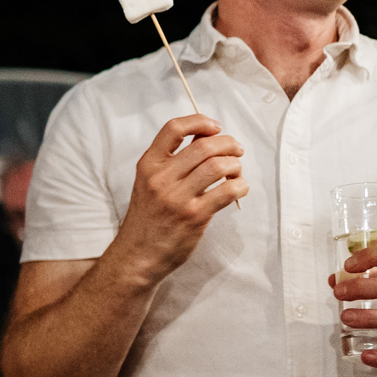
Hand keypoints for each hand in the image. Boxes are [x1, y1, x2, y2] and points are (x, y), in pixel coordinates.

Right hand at [112, 115, 247, 282]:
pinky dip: (240, 186)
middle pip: (204, 146)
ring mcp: (177, 198)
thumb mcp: (148, 183)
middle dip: (228, 144)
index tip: (214, 127)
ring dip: (235, 165)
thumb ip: (171, 163)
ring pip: (218, 166)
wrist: (137, 255)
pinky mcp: (194, 216)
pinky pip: (227, 191)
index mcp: (148, 165)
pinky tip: (238, 188)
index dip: (199, 122)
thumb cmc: (147, 218)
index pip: (173, 129)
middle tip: (236, 150)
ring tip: (236, 171)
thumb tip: (206, 140)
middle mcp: (161, 178)